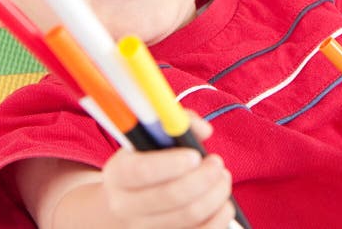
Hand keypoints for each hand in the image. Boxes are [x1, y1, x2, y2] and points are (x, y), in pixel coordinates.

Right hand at [101, 115, 234, 227]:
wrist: (125, 207)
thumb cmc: (145, 165)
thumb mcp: (149, 142)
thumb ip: (175, 124)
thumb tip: (204, 130)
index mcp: (119, 173)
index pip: (141, 171)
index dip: (171, 163)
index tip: (195, 156)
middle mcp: (126, 206)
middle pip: (170, 196)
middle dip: (203, 177)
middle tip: (217, 163)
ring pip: (190, 216)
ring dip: (216, 194)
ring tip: (222, 178)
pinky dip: (219, 218)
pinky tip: (223, 204)